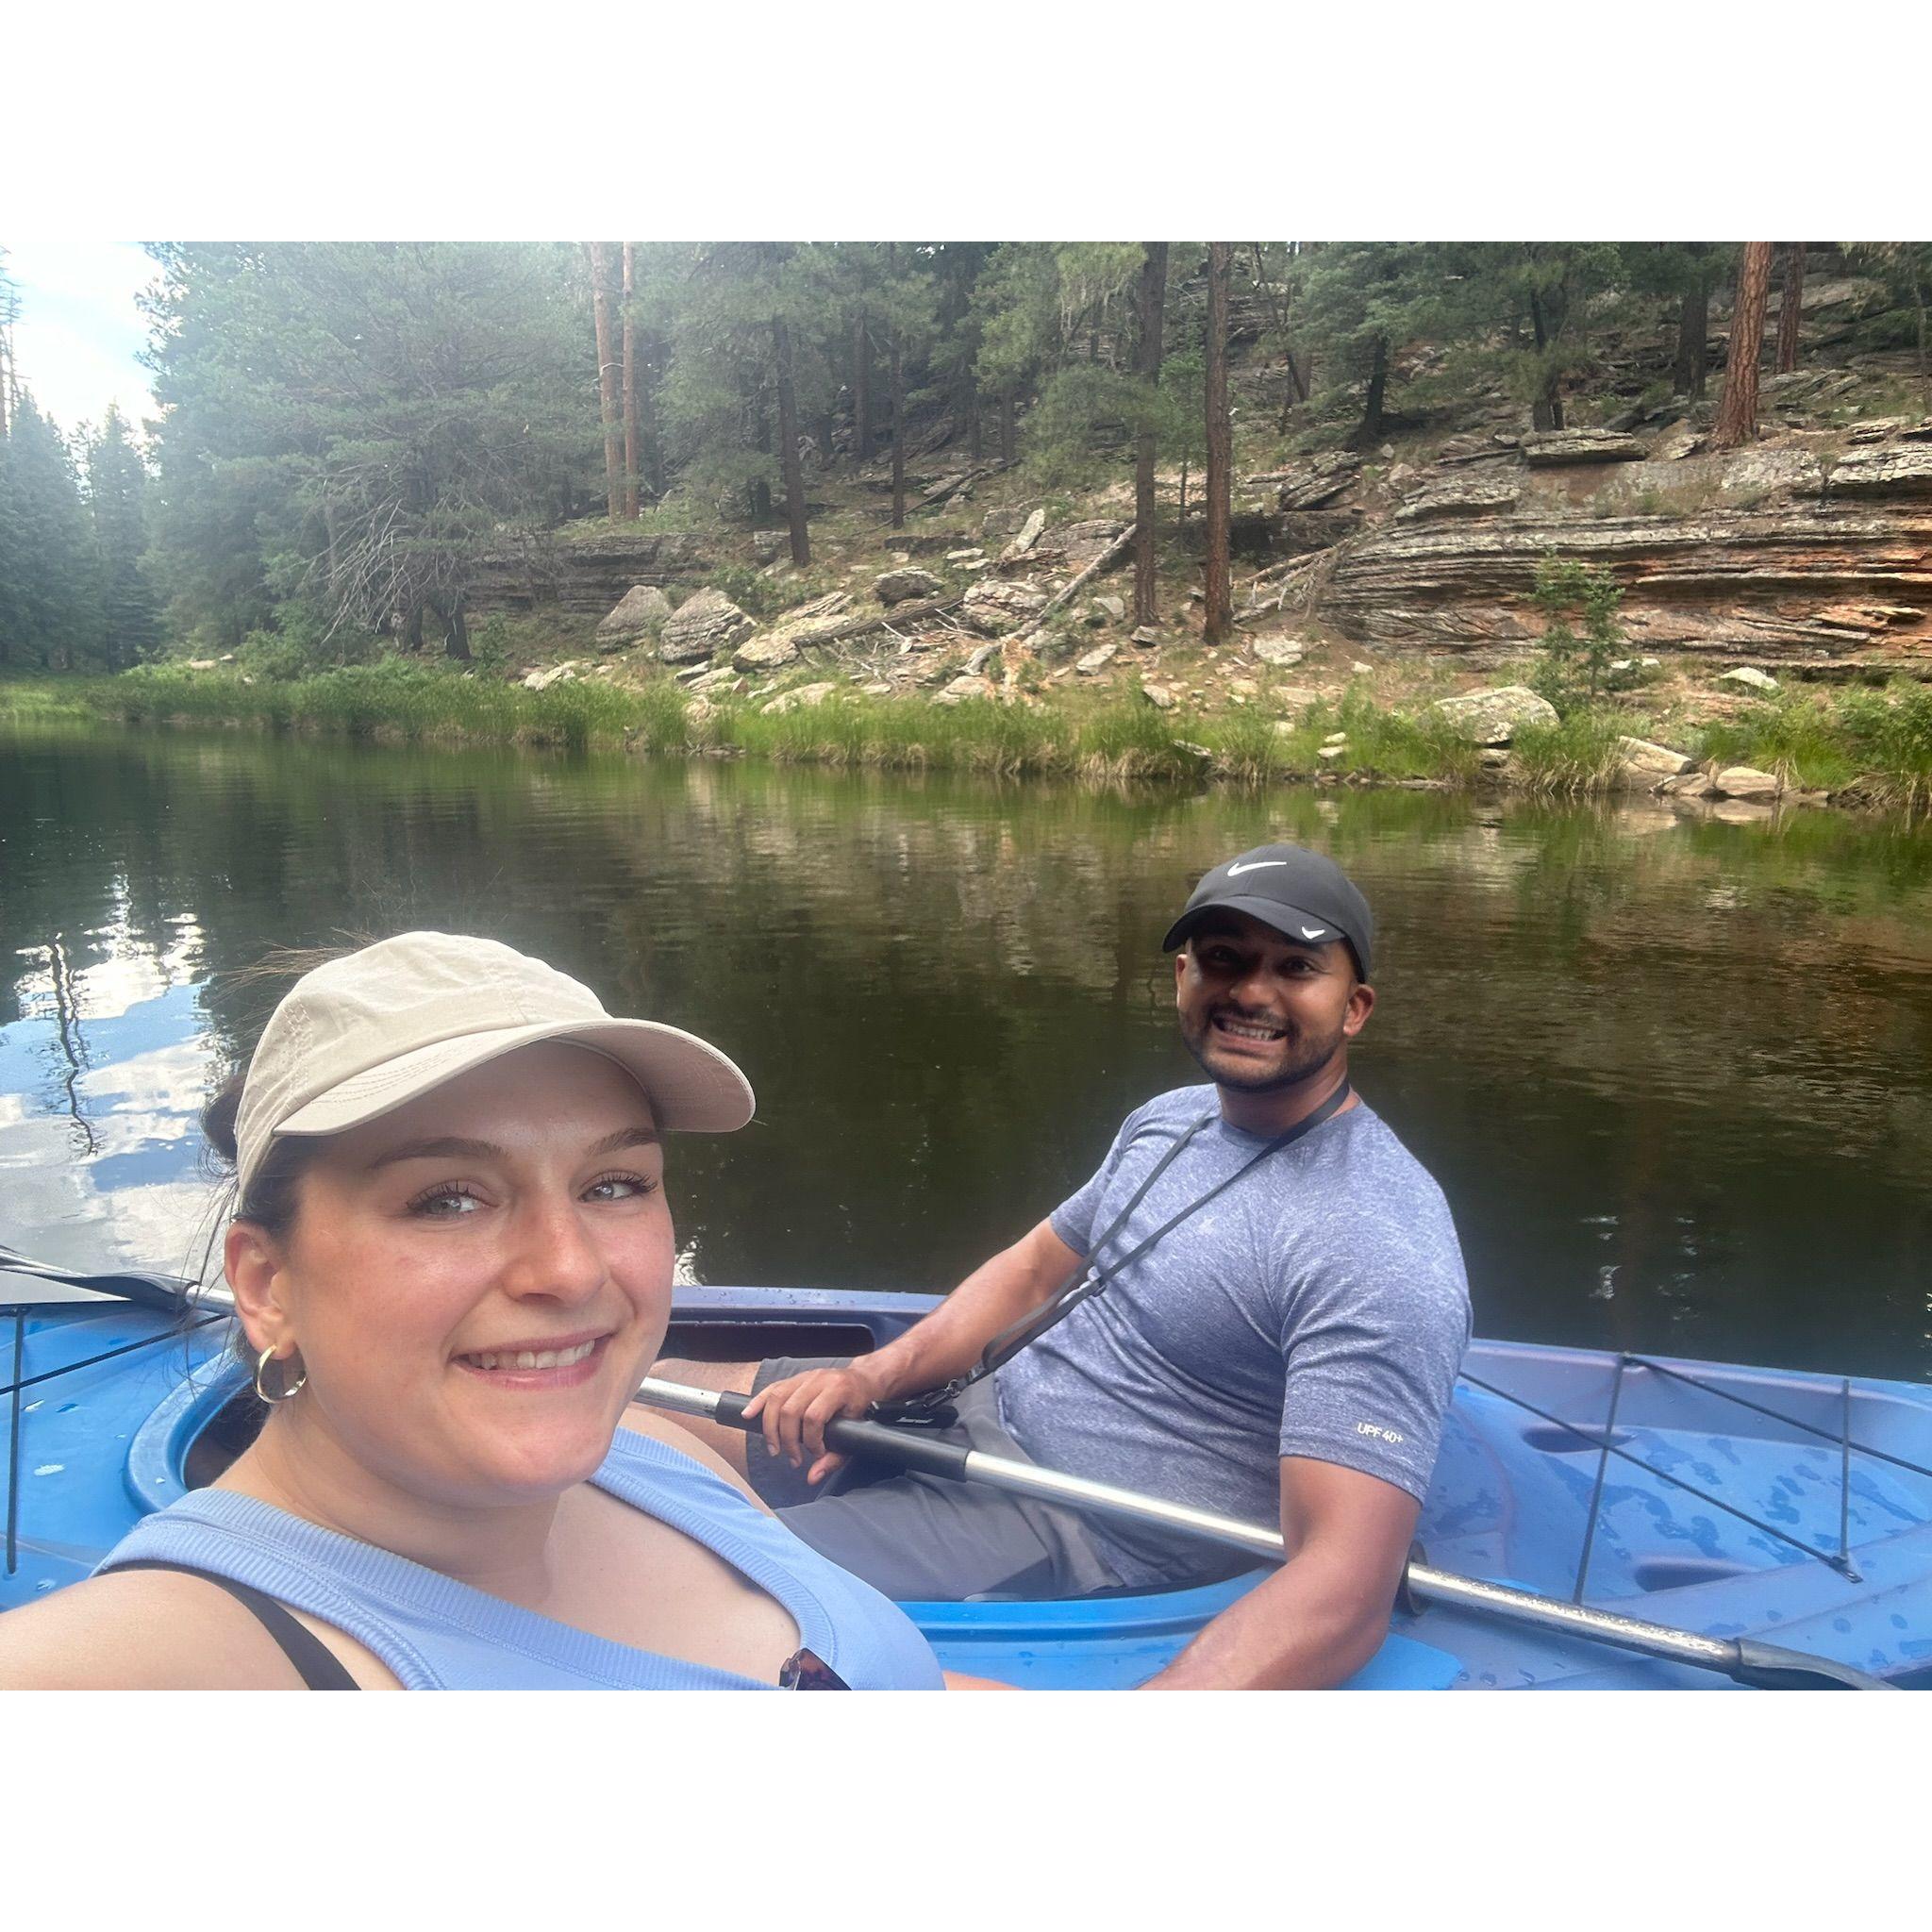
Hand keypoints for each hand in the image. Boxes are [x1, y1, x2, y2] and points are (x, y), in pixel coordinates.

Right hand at [741, 1363, 887, 1486]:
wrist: (863, 1380)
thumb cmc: (859, 1407)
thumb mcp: (856, 1431)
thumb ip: (835, 1457)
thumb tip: (813, 1477)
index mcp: (837, 1389)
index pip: (814, 1416)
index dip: (811, 1441)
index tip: (816, 1454)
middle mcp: (819, 1379)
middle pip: (791, 1409)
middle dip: (787, 1439)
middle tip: (793, 1458)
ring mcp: (805, 1376)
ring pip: (777, 1398)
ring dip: (770, 1427)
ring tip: (774, 1449)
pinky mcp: (794, 1378)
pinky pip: (772, 1389)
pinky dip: (758, 1402)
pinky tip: (748, 1416)